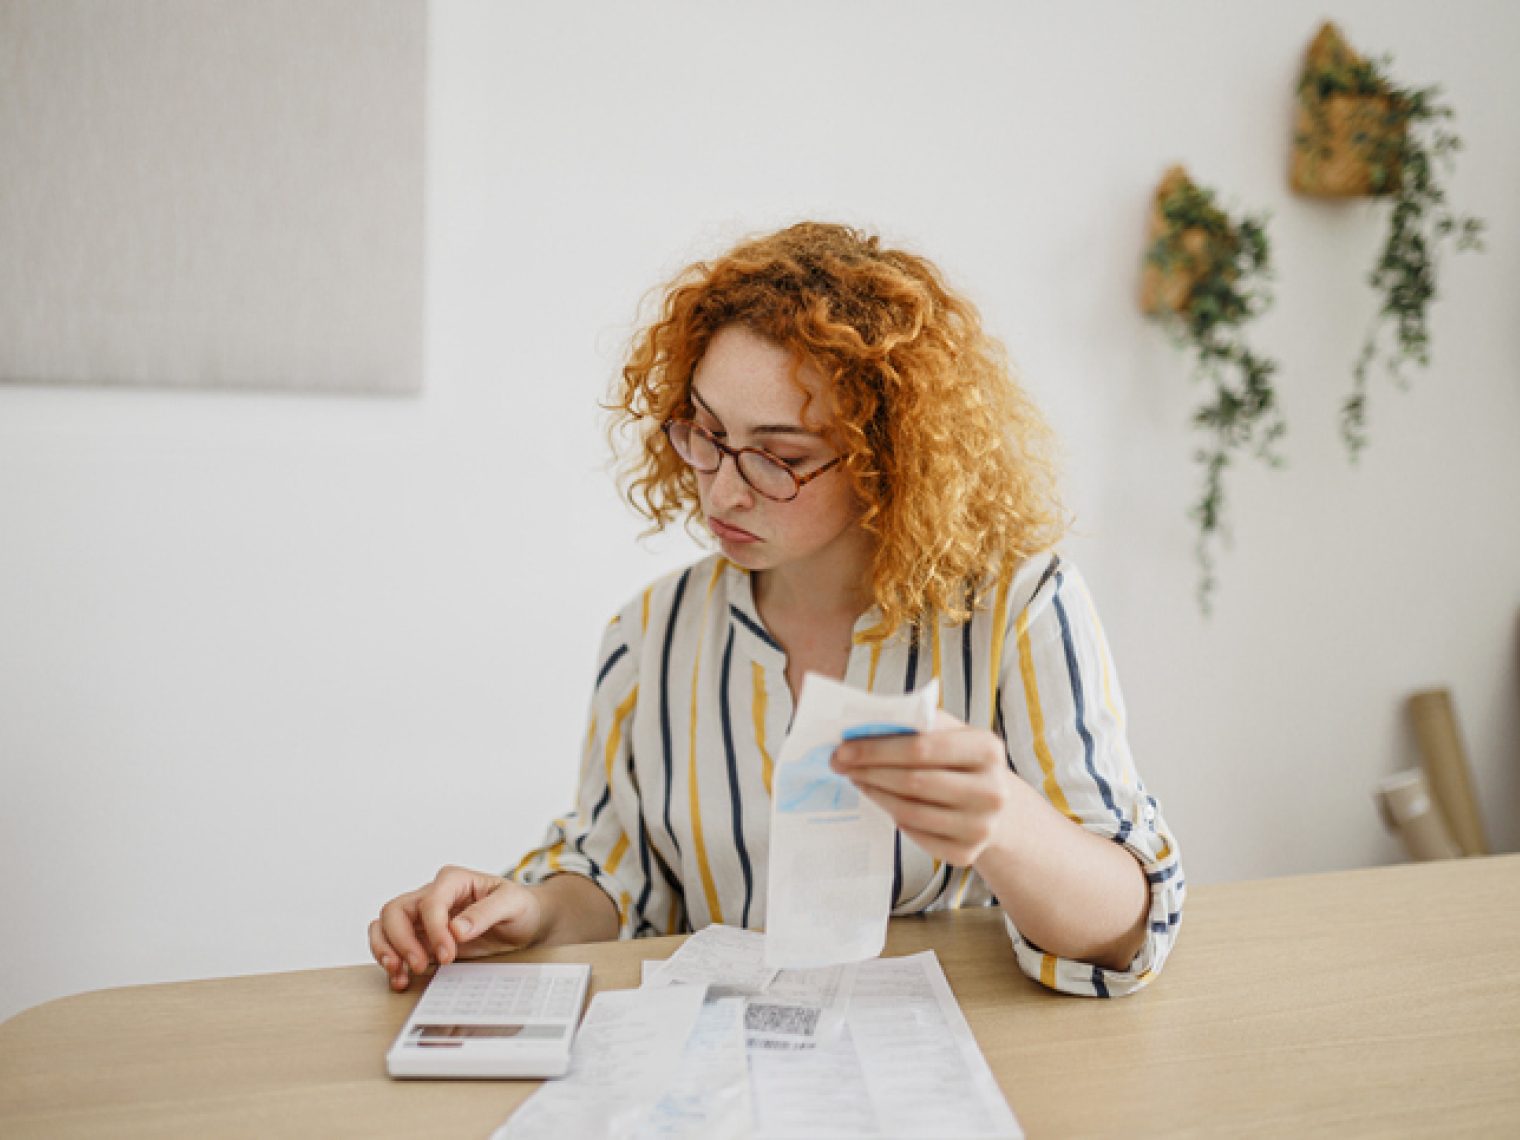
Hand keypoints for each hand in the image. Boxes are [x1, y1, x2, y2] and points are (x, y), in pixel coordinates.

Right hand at [368, 866, 544, 991]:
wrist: (524, 922)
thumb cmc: (519, 906)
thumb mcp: (512, 903)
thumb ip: (486, 912)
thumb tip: (457, 930)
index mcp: (453, 880)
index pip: (430, 901)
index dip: (434, 929)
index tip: (448, 953)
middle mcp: (432, 895)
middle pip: (395, 910)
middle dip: (402, 940)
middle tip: (420, 965)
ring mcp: (423, 917)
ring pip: (385, 925)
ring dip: (385, 949)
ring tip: (399, 973)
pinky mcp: (422, 938)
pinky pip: (391, 944)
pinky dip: (389, 959)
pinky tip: (401, 977)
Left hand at [831, 709, 1017, 866]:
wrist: (994, 803)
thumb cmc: (961, 760)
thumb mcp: (951, 733)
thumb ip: (916, 723)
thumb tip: (863, 722)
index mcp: (988, 749)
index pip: (921, 748)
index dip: (877, 749)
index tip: (843, 748)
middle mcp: (992, 791)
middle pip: (913, 781)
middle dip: (869, 771)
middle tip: (839, 764)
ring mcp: (980, 827)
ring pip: (909, 811)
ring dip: (874, 793)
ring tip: (857, 779)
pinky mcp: (966, 854)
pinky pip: (915, 834)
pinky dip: (893, 816)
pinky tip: (882, 800)